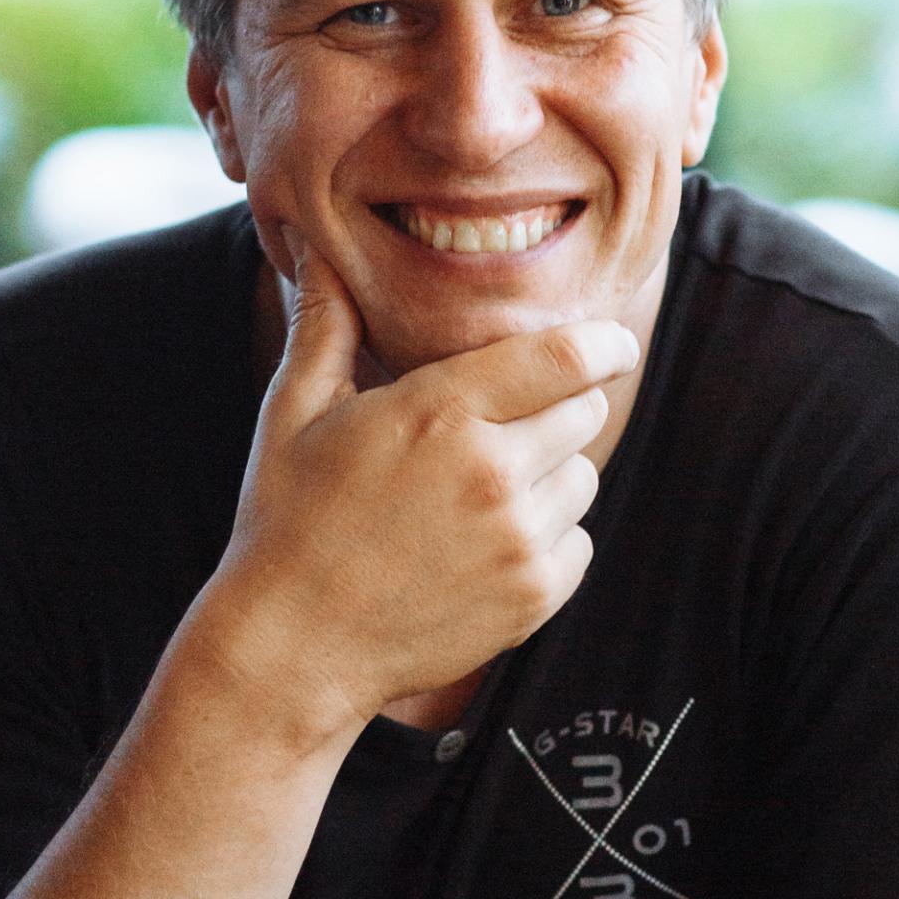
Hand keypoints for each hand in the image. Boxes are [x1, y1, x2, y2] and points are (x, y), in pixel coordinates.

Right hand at [207, 240, 637, 733]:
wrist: (291, 648)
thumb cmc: (286, 521)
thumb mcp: (293, 413)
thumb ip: (327, 326)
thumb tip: (322, 250)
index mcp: (440, 412)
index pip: (567, 357)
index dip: (603, 343)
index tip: (612, 343)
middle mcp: (492, 473)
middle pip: (585, 410)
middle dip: (557, 407)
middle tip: (503, 428)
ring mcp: (517, 541)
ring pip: (584, 477)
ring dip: (551, 475)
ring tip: (480, 494)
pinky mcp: (532, 598)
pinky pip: (580, 542)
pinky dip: (549, 539)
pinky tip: (486, 547)